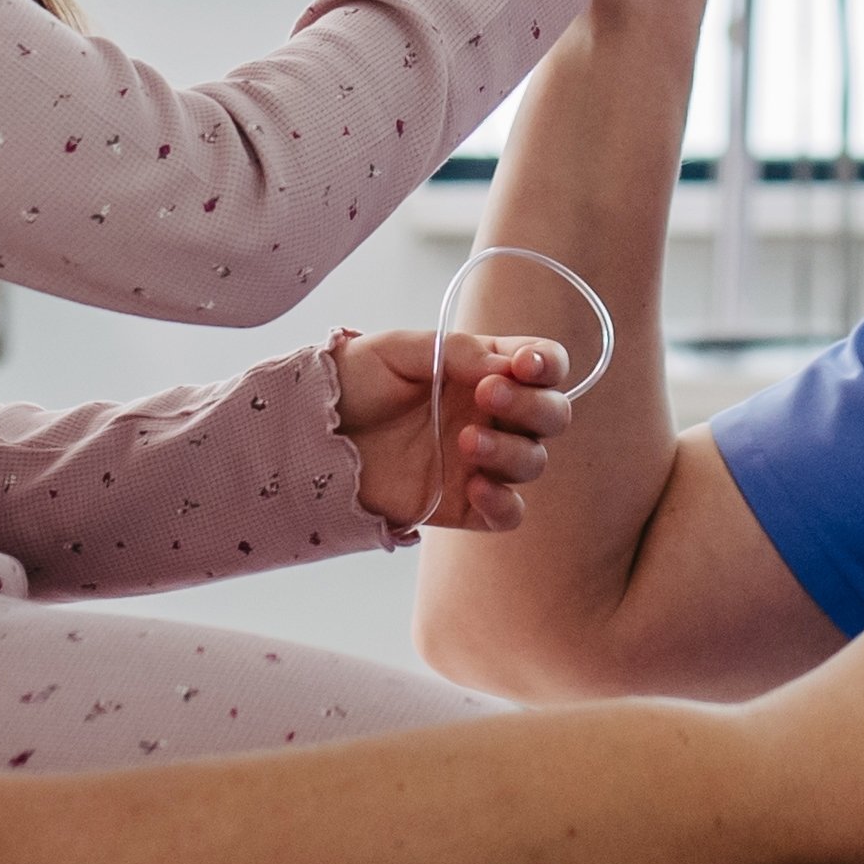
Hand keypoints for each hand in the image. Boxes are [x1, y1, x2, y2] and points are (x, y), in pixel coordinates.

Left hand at [331, 326, 574, 532]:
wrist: (311, 434)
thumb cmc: (353, 383)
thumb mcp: (397, 350)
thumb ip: (455, 351)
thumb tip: (504, 366)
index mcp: (483, 370)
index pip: (542, 365)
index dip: (547, 363)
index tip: (524, 365)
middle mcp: (492, 416)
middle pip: (552, 414)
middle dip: (532, 404)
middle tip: (486, 394)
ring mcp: (481, 462)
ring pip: (534, 461)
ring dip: (511, 450)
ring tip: (465, 441)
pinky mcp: (464, 505)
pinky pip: (510, 513)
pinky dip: (504, 502)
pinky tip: (475, 486)